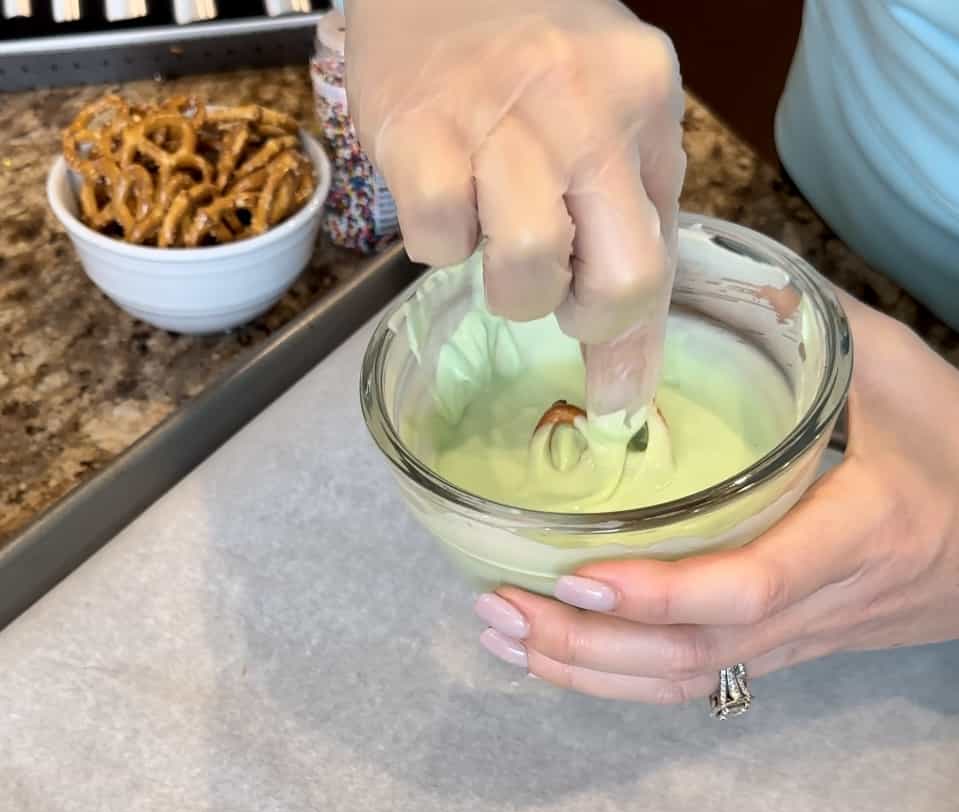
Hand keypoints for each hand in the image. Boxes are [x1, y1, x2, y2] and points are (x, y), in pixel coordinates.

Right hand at [344, 0, 685, 412]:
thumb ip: (627, 230)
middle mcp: (587, 103)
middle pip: (619, 276)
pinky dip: (438, 245)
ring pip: (526, 269)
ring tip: (491, 234)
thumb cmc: (529, 64)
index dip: (632, 337)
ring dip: (506, 285)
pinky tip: (443, 200)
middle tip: (551, 292)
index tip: (619, 396)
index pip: (659, 254)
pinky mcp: (419, 130)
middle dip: (580, 316)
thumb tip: (624, 377)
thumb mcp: (607, 122)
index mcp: (646, 99)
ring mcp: (501, 115)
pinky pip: (438, 242)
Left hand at [473, 293, 958, 700]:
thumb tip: (695, 276)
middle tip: (495, 607)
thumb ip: (807, 327)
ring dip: (586, 670)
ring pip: (686, 680)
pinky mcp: (784, 649)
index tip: (572, 574)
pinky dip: (618, 678)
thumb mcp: (896, 373)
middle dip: (586, 644)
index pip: (750, 584)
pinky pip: (697, 679)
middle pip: (694, 652)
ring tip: (501, 634)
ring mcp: (800, 639)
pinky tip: (557, 656)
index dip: (660, 592)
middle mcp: (824, 604)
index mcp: (861, 533)